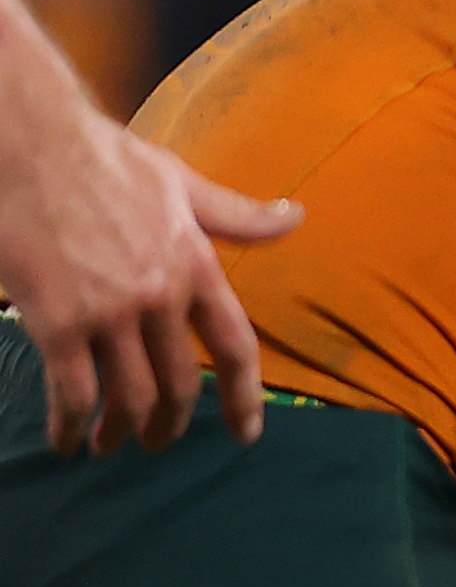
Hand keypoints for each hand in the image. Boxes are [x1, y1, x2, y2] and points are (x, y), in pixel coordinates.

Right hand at [1, 107, 299, 451]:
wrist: (28, 141)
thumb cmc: (100, 156)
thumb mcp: (180, 183)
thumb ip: (236, 214)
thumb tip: (295, 216)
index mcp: (196, 266)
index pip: (236, 346)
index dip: (245, 397)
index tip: (246, 433)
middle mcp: (161, 296)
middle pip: (181, 384)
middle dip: (171, 423)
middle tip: (159, 441)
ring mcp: (109, 313)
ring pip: (130, 397)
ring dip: (122, 432)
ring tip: (111, 445)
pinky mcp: (57, 322)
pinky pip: (74, 394)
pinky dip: (71, 426)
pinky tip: (65, 441)